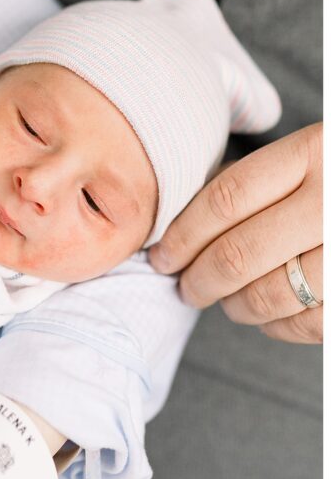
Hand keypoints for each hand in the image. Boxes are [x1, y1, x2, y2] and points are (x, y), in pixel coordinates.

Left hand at [149, 123, 321, 343]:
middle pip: (238, 252)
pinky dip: (278, 327)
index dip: (182, 234)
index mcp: (318, 152)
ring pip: (270, 294)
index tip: (162, 254)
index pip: (224, 200)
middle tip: (185, 286)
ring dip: (234, 306)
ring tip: (224, 301)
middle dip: (199, 278)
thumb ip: (262, 181)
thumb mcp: (317, 152)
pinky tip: (268, 317)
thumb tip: (187, 226)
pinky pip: (310, 324)